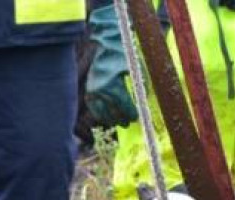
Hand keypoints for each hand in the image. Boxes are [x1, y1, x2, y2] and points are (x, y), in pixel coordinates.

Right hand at [85, 4, 138, 128]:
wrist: (108, 42)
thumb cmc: (126, 54)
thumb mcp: (138, 68)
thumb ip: (142, 85)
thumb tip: (145, 103)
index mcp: (114, 85)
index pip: (124, 107)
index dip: (132, 114)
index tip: (136, 118)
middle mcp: (102, 89)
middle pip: (114, 112)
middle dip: (122, 119)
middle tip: (129, 122)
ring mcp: (93, 89)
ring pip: (102, 113)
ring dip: (112, 119)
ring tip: (119, 122)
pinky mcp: (89, 88)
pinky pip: (93, 107)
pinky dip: (100, 114)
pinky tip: (107, 118)